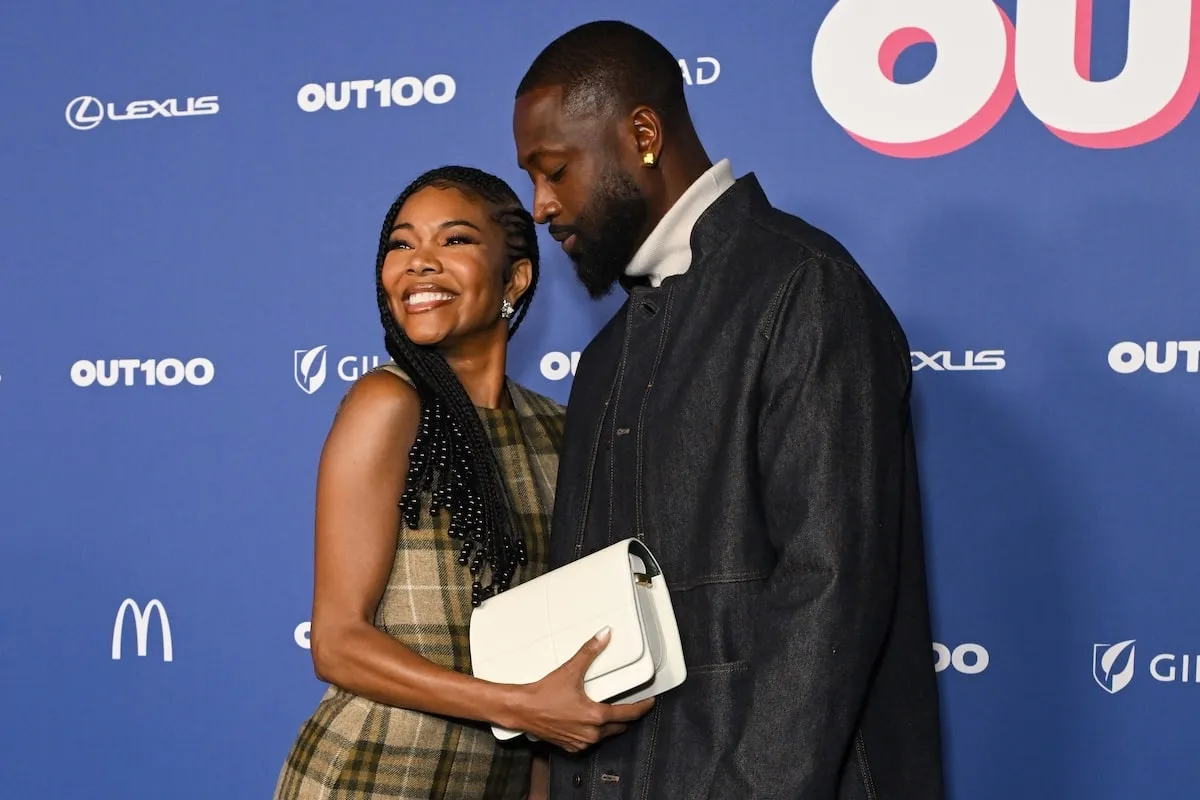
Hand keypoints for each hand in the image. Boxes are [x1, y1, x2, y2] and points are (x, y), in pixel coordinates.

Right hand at [508, 627, 655, 751]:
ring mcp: (581, 742)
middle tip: (630, 705)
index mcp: (595, 716)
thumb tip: (604, 635)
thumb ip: (590, 652)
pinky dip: (593, 732)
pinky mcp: (571, 746)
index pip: (628, 714)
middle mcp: (591, 733)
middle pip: (619, 727)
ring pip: (605, 735)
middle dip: (626, 717)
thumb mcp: (570, 670)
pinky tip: (589, 721)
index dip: (642, 708)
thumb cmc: (543, 694)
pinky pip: (590, 741)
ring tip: (609, 711)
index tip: (649, 702)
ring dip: (609, 725)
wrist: (522, 709)